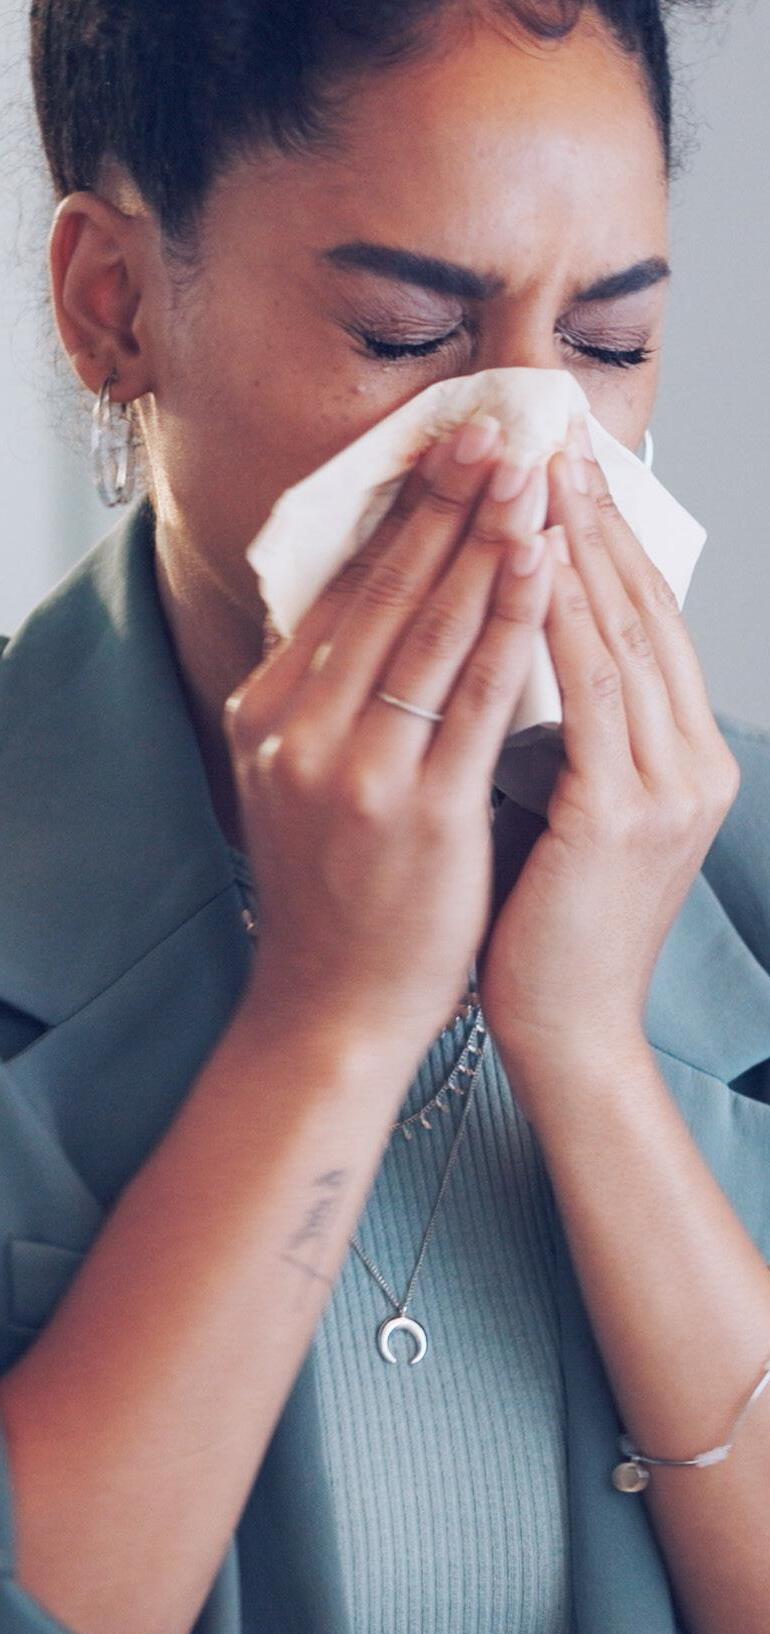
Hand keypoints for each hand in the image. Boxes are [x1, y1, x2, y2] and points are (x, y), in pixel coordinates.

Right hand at [225, 421, 552, 1067]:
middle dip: (447, 498)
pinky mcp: (419, 810)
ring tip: (528, 471)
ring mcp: (355, 769)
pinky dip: (512, 621)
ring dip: (486, 537)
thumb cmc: (338, 897)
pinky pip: (476, 695)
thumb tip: (379, 606)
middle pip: (386, 590)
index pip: (345, 588)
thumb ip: (329, 697)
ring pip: (431, 628)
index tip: (446, 446)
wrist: (332, 1010)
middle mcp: (299, 730)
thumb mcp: (304, 781)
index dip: (402, 510)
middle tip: (495, 425)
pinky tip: (541, 564)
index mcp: (268, 713)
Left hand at [480, 436, 739, 1104]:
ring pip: (623, 636)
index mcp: (685, 759)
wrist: (564, 1033)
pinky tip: (529, 559)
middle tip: (550, 433)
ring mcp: (671, 787)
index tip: (561, 465)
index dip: (608, 539)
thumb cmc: (545, 926)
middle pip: (646, 610)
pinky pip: (592, 692)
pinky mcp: (625, 814)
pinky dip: (561, 618)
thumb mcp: (567, 808)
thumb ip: (563, 731)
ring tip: (539, 468)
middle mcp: (695, 762)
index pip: (647, 623)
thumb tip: (511, 642)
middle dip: (596, 517)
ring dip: (579, 545)